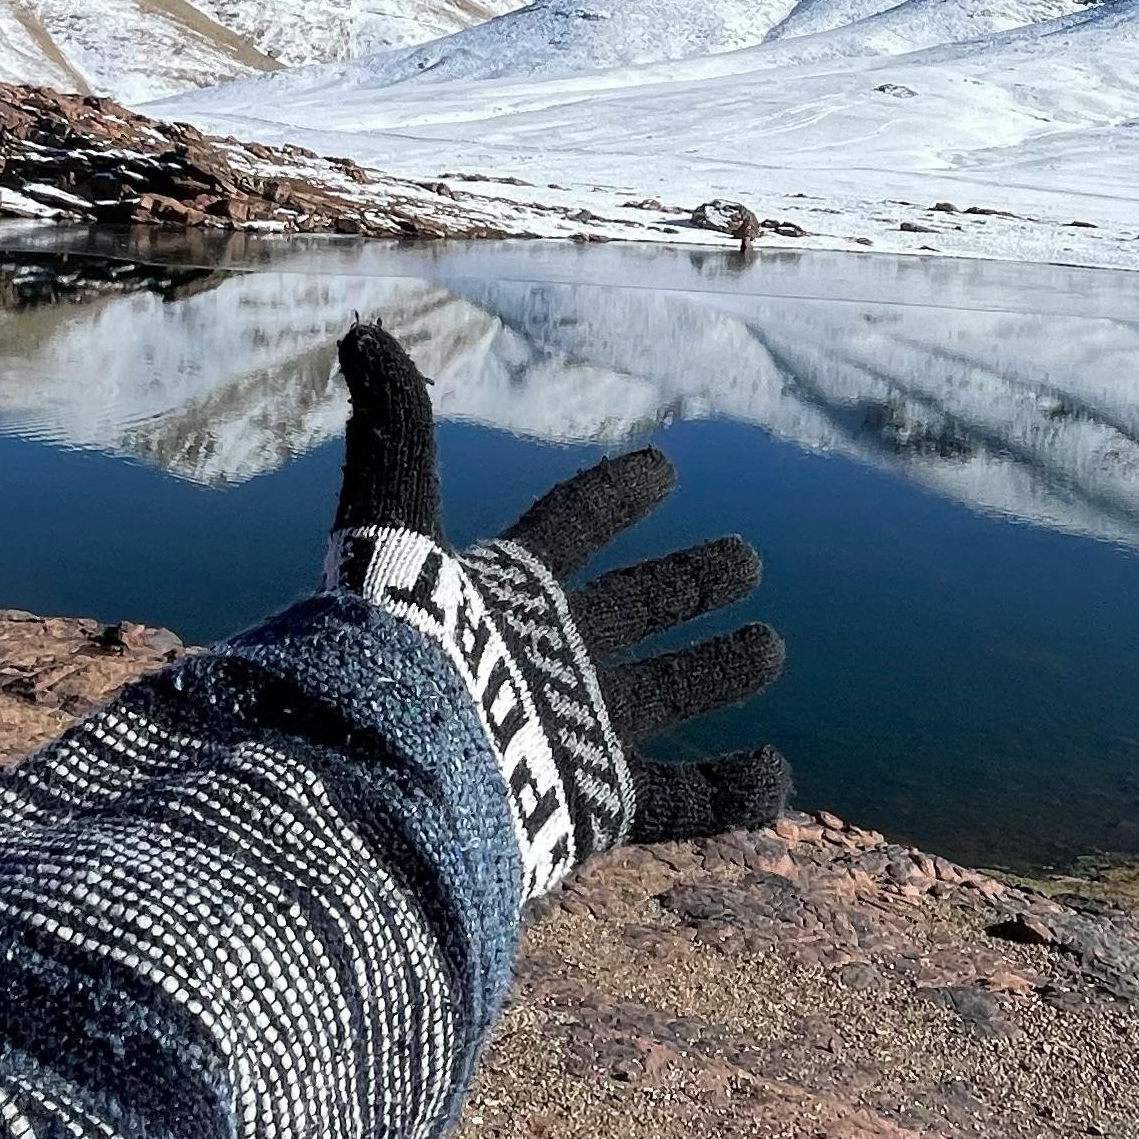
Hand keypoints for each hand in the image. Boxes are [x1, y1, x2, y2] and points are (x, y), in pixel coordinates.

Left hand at [327, 321, 791, 893]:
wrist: (387, 784)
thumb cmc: (394, 656)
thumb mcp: (391, 527)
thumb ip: (392, 435)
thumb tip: (361, 331)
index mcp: (503, 591)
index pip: (570, 526)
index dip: (614, 493)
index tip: (664, 467)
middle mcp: (543, 656)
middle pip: (631, 608)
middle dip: (687, 583)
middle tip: (744, 561)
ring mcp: (570, 731)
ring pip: (665, 694)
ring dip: (716, 669)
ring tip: (766, 648)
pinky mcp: (590, 806)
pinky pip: (680, 800)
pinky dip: (734, 791)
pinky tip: (778, 778)